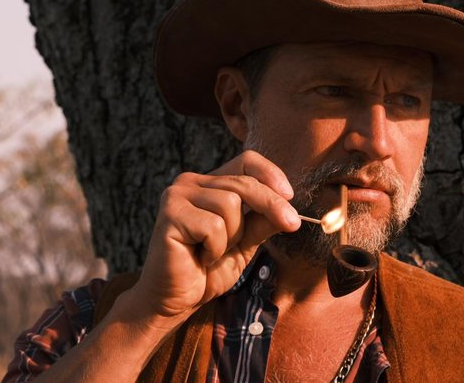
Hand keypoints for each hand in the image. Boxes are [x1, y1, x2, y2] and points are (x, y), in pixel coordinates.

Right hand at [119, 150, 299, 324]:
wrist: (176, 301)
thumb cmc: (208, 271)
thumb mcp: (245, 243)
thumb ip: (262, 221)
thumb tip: (289, 204)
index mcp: (209, 184)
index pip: (246, 162)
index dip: (270, 173)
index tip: (291, 195)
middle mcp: (190, 183)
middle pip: (243, 183)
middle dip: (271, 205)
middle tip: (293, 225)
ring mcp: (177, 196)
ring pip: (229, 204)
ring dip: (232, 236)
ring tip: (214, 252)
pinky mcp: (170, 215)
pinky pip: (213, 226)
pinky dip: (215, 248)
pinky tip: (200, 258)